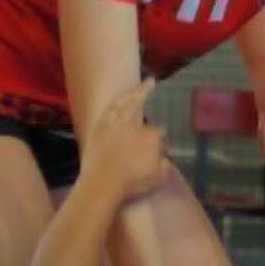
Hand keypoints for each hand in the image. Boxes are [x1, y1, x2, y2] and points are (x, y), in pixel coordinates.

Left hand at [84, 79, 170, 202]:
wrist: (103, 185)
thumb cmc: (132, 183)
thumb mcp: (159, 178)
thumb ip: (165, 165)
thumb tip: (163, 158)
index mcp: (152, 137)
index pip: (159, 132)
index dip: (160, 140)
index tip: (160, 149)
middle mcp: (135, 125)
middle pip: (140, 105)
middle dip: (146, 91)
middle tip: (150, 80)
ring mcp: (115, 125)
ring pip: (123, 103)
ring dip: (130, 92)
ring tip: (134, 83)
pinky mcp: (99, 129)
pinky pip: (108, 112)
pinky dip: (114, 104)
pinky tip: (117, 100)